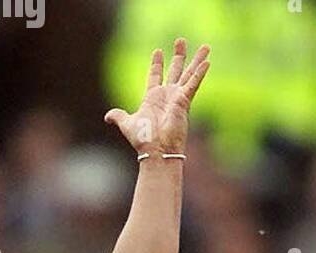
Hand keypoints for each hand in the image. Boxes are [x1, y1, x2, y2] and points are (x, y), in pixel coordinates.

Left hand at [105, 38, 208, 155]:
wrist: (155, 150)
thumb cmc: (143, 140)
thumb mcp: (127, 124)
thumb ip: (119, 117)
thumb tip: (108, 116)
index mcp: (152, 99)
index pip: (155, 76)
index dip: (156, 64)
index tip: (158, 51)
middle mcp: (167, 96)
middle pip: (175, 70)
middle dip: (178, 55)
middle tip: (180, 40)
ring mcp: (177, 97)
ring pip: (189, 74)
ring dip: (197, 60)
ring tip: (206, 46)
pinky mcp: (184, 101)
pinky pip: (193, 84)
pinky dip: (200, 73)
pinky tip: (207, 62)